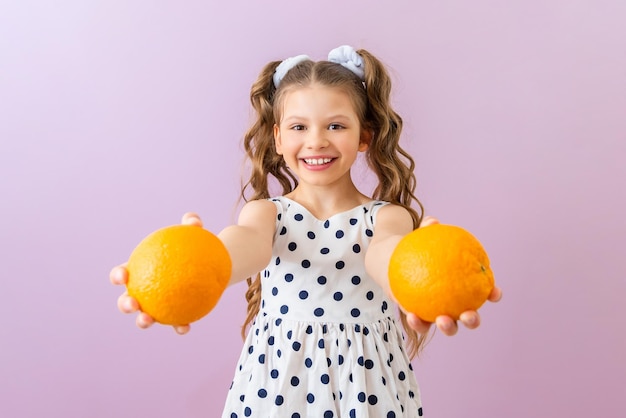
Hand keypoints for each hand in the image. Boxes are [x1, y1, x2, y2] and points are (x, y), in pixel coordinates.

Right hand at [109, 212, 203, 334]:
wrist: (211, 265)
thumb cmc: (194, 246)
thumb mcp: (194, 233)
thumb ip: (192, 225)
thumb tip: (193, 220)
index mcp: (141, 271)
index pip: (123, 274)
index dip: (118, 275)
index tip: (123, 276)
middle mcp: (144, 290)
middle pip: (127, 299)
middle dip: (124, 304)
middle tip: (132, 303)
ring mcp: (158, 305)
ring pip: (145, 317)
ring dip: (143, 321)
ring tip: (148, 320)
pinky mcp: (175, 315)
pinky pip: (174, 323)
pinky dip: (178, 326)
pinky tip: (184, 327)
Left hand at [406, 214, 502, 335]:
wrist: (394, 261)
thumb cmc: (417, 248)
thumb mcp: (422, 238)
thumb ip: (429, 230)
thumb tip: (433, 222)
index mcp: (464, 285)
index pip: (485, 291)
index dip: (493, 294)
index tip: (495, 293)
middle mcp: (455, 303)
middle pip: (470, 316)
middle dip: (472, 320)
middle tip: (468, 315)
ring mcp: (439, 313)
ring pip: (449, 326)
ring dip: (448, 327)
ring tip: (442, 320)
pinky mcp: (420, 318)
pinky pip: (421, 323)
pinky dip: (418, 322)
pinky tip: (412, 316)